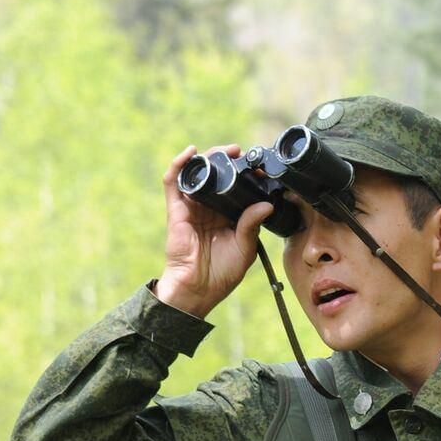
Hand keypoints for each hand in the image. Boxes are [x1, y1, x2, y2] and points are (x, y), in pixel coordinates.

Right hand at [152, 145, 276, 318]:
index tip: (260, 167)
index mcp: (228, 216)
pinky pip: (173, 182)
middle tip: (241, 153)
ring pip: (198, 174)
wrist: (198, 289)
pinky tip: (191, 153)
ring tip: (225, 151)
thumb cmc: (221, 273)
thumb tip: (267, 203)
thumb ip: (252, 224)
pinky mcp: (176, 210)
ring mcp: (192, 207)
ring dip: (209, 157)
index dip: (246, 175)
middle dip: (228, 160)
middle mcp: (210, 208)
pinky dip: (179, 164)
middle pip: (217, 175)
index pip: (237, 188)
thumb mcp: (245, 248)